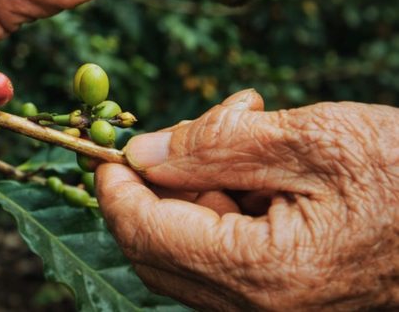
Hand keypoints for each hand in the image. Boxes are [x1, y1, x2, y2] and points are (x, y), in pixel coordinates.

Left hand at [97, 90, 398, 309]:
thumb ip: (212, 146)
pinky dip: (228, 205)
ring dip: (198, 186)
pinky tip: (270, 162)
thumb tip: (139, 154)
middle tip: (197, 127)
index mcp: (261, 274)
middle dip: (157, 183)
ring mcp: (277, 309)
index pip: (141, 232)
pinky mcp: (292, 297)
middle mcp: (260, 308)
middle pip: (157, 248)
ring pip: (190, 249)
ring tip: (252, 127)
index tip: (109, 141)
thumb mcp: (310, 139)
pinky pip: (228, 255)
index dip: (113, 184)